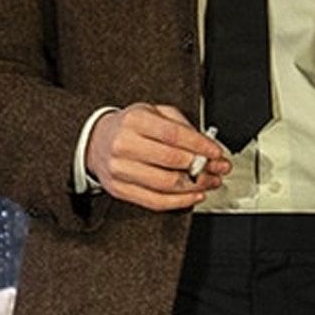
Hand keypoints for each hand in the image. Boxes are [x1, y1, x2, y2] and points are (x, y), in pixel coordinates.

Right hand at [85, 103, 228, 210]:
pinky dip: (180, 201)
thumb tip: (206, 145)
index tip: (216, 152)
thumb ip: (180, 124)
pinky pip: (155, 201)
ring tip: (210, 182)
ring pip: (166, 184)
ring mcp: (120, 170)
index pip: (173, 134)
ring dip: (195, 186)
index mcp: (134, 121)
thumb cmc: (129, 127)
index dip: (200, 145)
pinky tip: (194, 195)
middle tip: (218, 168)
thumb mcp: (153, 112)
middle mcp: (124, 145)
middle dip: (202, 167)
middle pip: (172, 160)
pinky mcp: (120, 189)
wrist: (96, 142)